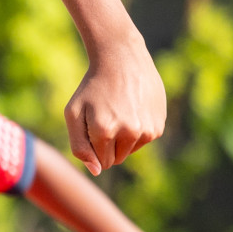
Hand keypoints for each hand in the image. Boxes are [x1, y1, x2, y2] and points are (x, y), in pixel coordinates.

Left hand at [65, 32, 165, 173]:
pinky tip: (131, 109)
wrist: (122, 60)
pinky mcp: (158, 126)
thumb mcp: (74, 113)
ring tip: (117, 112)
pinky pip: (143, 140)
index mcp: (104, 130)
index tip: (92, 128)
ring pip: (130, 151)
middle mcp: (128, 133)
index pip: (100, 162)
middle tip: (104, 118)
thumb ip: (80, 146)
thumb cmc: (92, 87)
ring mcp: (146, 130)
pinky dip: (136, 131)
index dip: (94, 148)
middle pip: (116, 160)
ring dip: (122, 138)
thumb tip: (97, 171)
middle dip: (107, 146)